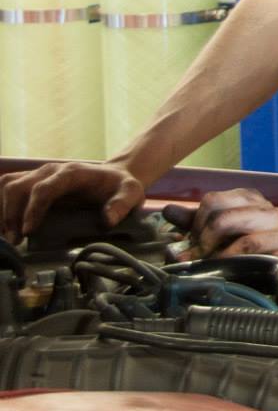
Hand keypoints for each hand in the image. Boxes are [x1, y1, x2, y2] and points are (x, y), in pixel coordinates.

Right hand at [0, 161, 145, 242]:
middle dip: (11, 213)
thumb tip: (108, 220)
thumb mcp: (131, 194)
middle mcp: (51, 170)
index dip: (33, 209)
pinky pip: (9, 187)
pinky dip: (2, 205)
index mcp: (72, 173)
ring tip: (8, 236)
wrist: (114, 177)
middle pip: (19, 186)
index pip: (44, 188)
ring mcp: (39, 174)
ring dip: (3, 210)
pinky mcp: (33, 182)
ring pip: (9, 185)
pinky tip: (6, 226)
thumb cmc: (120, 187)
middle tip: (15, 240)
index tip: (28, 231)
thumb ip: (122, 205)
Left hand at [183, 188, 277, 262]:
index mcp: (248, 198)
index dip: (195, 225)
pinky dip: (240, 265)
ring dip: (221, 259)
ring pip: (243, 241)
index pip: (212, 201)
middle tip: (198, 258)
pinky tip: (233, 270)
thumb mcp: (223, 227)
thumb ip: (196, 221)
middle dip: (204, 243)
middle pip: (223, 219)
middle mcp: (266, 209)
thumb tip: (168, 211)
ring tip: (213, 266)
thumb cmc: (253, 239)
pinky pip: (261, 260)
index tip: (192, 243)